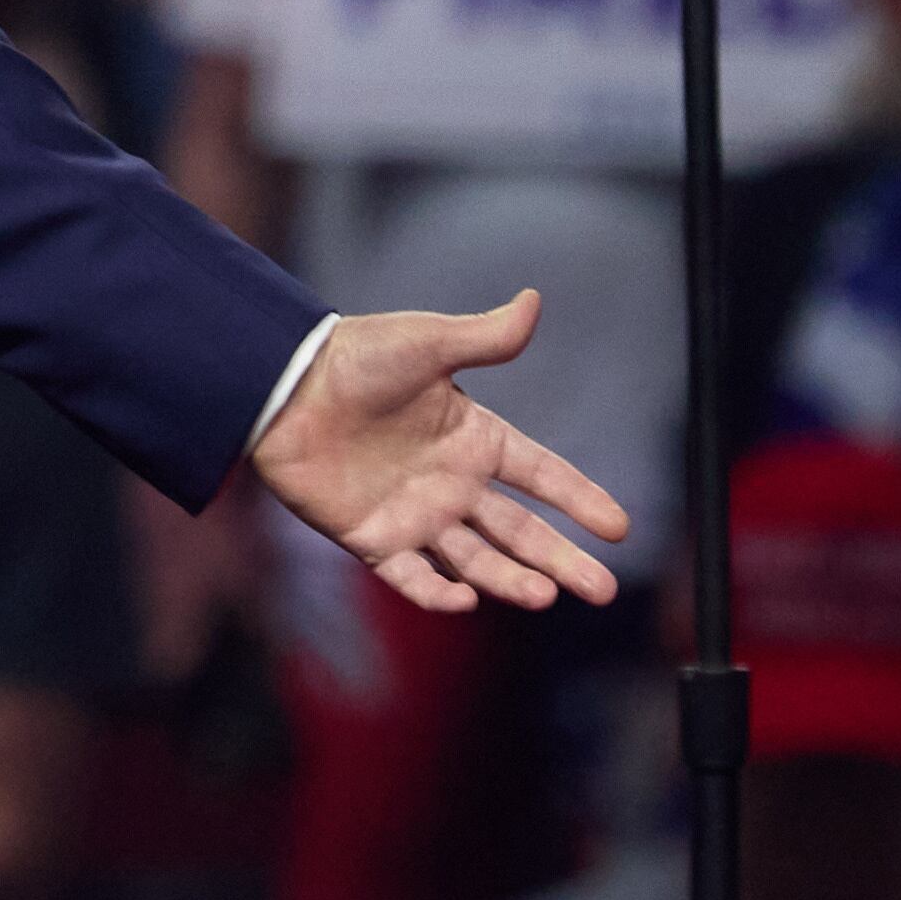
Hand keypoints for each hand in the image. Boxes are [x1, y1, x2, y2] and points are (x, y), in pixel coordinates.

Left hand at [250, 294, 630, 614]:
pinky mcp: (371, 536)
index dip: (581, 499)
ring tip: (543, 596)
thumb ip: (483, 337)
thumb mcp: (425, 343)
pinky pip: (410, 575)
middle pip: (519, 532)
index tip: (620, 529)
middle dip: (562, 561)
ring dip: (509, 580)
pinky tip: (464, 599)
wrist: (280, 385)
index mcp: (473, 437)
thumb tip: (533, 300)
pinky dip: (436, 592)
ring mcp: (413, 513)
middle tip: (601, 591)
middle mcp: (451, 482)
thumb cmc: (353, 357)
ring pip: (475, 560)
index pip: (542, 474)